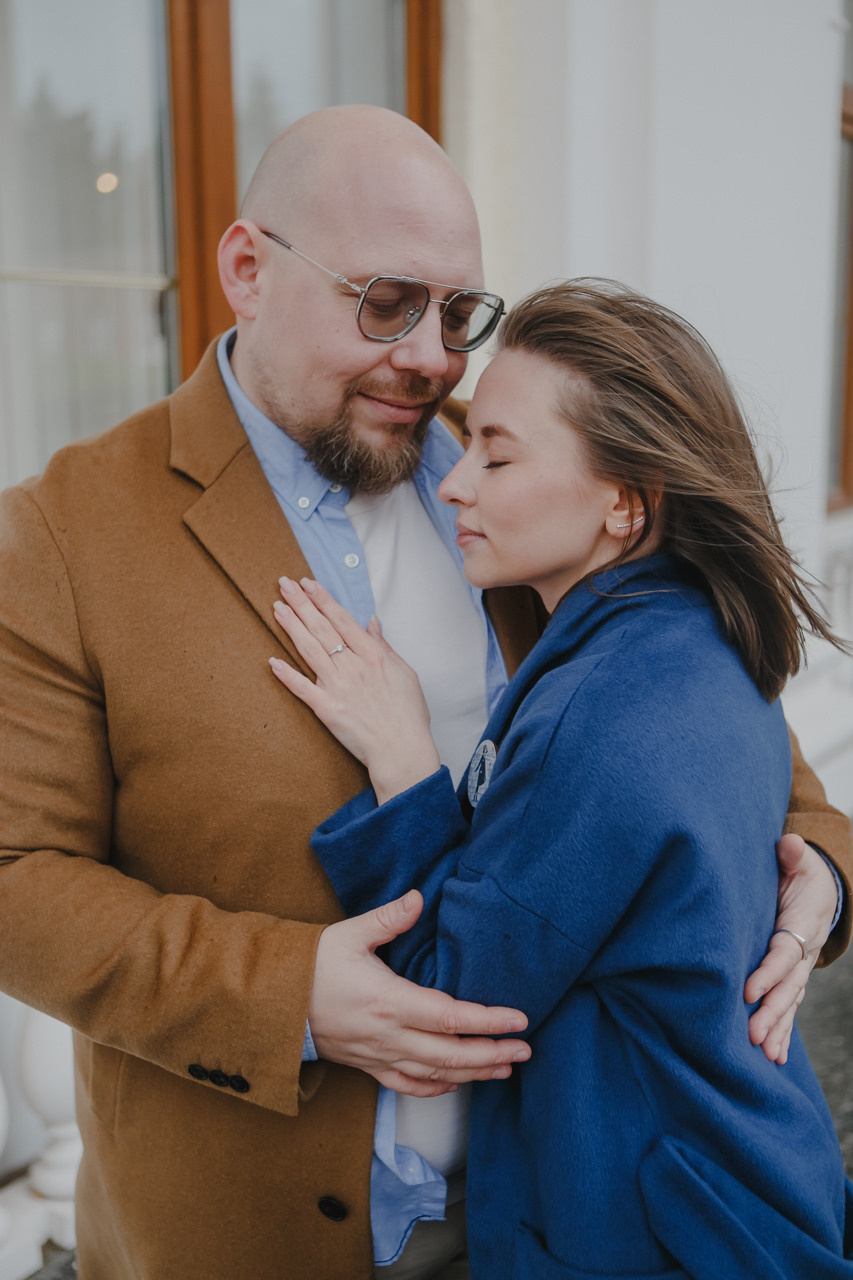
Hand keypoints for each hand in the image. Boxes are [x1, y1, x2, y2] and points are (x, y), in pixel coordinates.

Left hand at [270, 577, 440, 801]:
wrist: (402, 749)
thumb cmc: (409, 714)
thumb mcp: (405, 673)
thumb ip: (385, 646)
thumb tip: (372, 623)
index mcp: (373, 656)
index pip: (342, 620)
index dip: (323, 600)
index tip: (308, 584)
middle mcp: (353, 667)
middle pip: (322, 629)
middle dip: (301, 604)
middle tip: (284, 585)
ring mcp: (337, 687)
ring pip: (309, 650)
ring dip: (291, 627)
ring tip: (276, 608)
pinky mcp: (326, 709)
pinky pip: (302, 689)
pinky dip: (287, 675)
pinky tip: (272, 661)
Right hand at [309, 889, 530, 1094]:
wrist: (273, 1001)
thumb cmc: (311, 964)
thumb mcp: (350, 934)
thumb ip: (389, 918)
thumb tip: (419, 898)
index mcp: (389, 1001)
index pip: (450, 1018)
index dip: (488, 1021)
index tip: (519, 1020)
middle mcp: (388, 1035)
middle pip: (451, 1055)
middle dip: (493, 1054)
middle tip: (525, 1049)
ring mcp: (378, 1055)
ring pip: (435, 1075)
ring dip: (474, 1074)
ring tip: (506, 1068)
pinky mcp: (368, 1066)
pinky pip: (408, 1086)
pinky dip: (438, 1088)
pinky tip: (458, 1083)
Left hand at [744, 834, 837, 1063]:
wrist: (821, 889)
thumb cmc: (800, 872)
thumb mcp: (799, 860)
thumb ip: (793, 856)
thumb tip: (789, 846)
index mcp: (802, 924)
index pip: (784, 953)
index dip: (768, 973)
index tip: (748, 992)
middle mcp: (804, 952)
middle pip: (788, 987)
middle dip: (772, 1013)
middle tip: (753, 1037)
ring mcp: (800, 968)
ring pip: (789, 1002)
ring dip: (779, 1029)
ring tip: (764, 1053)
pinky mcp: (793, 977)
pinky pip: (789, 1007)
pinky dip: (784, 1032)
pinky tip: (776, 1056)